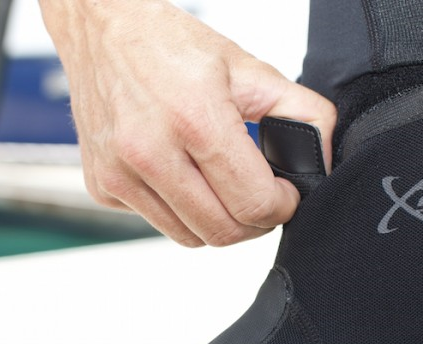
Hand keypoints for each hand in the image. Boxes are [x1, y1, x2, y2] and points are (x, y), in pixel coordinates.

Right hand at [40, 0, 335, 246]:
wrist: (100, 27)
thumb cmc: (166, 43)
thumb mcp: (246, 67)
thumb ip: (300, 111)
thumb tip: (321, 158)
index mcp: (193, 117)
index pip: (252, 203)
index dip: (281, 206)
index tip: (284, 194)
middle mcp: (148, 150)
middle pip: (222, 231)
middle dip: (253, 222)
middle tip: (259, 196)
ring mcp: (119, 173)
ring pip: (190, 237)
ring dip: (216, 221)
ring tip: (222, 185)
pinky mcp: (101, 186)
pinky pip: (157, 223)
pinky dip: (178, 210)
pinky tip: (181, 174)